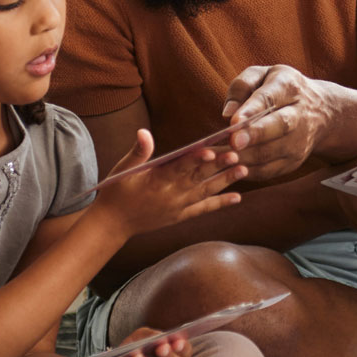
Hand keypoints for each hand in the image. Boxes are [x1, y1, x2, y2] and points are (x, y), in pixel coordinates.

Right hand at [98, 130, 244, 236]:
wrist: (112, 224)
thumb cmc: (116, 192)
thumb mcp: (123, 170)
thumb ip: (138, 152)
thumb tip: (143, 132)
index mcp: (156, 180)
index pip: (179, 167)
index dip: (195, 159)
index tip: (211, 150)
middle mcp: (170, 194)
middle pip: (198, 178)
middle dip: (218, 166)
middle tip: (237, 155)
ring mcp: (177, 206)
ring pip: (205, 192)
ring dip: (225, 181)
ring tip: (244, 170)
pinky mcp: (180, 215)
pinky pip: (203, 210)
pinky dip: (220, 204)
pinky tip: (237, 198)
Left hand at [221, 64, 345, 181]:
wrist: (321, 112)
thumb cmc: (281, 90)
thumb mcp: (263, 75)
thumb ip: (242, 87)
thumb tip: (228, 113)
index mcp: (289, 87)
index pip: (270, 98)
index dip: (252, 110)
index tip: (234, 122)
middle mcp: (300, 115)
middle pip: (279, 126)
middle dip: (255, 135)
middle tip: (233, 142)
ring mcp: (299, 141)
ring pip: (271, 153)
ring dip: (245, 157)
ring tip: (219, 157)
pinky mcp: (294, 162)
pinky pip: (268, 171)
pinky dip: (247, 171)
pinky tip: (229, 166)